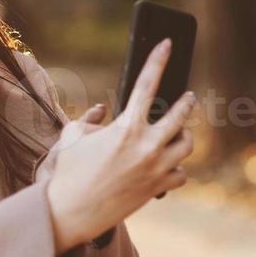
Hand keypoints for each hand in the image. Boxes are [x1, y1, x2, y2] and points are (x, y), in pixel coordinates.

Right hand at [45, 38, 196, 252]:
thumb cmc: (67, 173)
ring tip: (177, 133)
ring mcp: (156, 168)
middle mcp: (146, 145)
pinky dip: (175, 169)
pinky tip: (167, 167)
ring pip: (186, 145)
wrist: (69, 212)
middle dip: (186, 102)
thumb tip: (102, 111)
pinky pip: (180, 174)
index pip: (146, 83)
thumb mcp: (72, 137)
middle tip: (188, 97)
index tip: (168, 43)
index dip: (158, 59)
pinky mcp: (158, 189)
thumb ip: (90, 119)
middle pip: (181, 115)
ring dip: (183, 136)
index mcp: (125, 126)